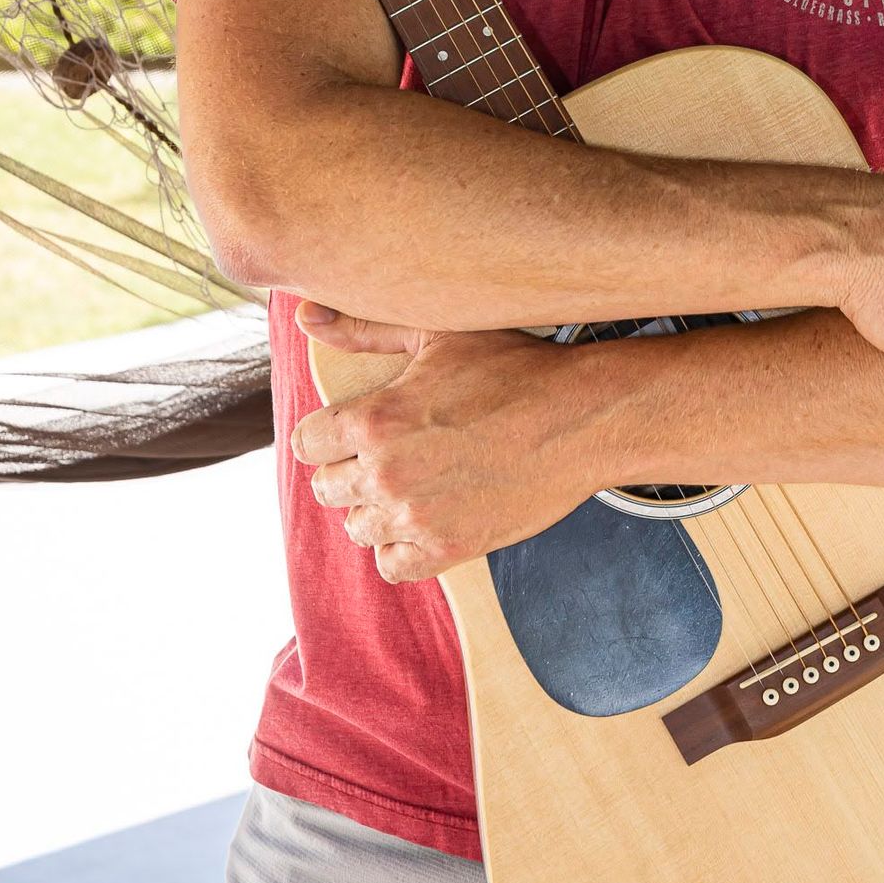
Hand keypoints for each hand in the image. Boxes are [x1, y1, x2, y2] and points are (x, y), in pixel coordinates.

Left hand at [291, 307, 603, 583]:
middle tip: (391, 455)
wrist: (580, 419)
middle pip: (327, 489)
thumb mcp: (436, 333)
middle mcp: (386, 473)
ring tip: (411, 486)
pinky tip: (423, 520)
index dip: (327, 435)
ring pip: (358, 528)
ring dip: (376, 510)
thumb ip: (364, 330)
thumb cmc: (512, 368)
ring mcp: (416, 516)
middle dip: (350, 471)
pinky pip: (392, 567)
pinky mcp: (449, 547)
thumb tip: (303, 315)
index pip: (307, 444)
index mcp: (374, 419)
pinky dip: (401, 548)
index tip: (354, 431)